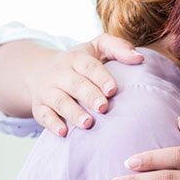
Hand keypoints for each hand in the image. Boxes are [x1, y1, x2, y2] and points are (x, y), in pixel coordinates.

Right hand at [28, 34, 142, 135]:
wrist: (41, 70)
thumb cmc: (80, 62)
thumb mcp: (97, 47)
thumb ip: (118, 48)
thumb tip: (139, 59)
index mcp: (75, 58)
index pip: (88, 67)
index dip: (100, 77)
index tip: (112, 90)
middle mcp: (59, 73)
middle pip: (75, 84)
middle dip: (89, 96)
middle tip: (103, 107)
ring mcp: (48, 90)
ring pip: (59, 101)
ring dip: (73, 113)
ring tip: (88, 123)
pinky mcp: (39, 107)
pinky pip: (43, 116)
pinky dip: (52, 124)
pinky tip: (64, 132)